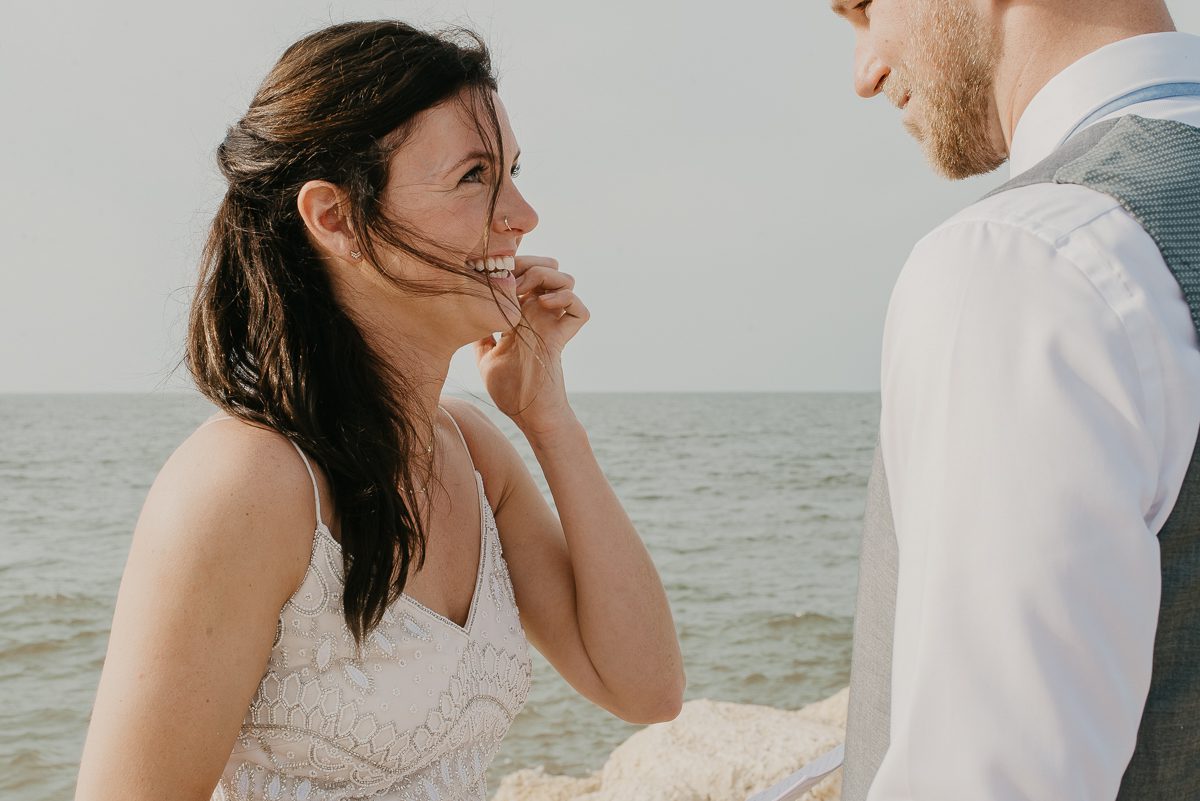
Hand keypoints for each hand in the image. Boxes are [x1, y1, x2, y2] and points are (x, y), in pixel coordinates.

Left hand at [475, 256, 589, 434]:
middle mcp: (540, 315)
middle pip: (548, 268)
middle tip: (510, 274)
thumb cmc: (508, 392)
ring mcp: (554, 325)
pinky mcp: (564, 338)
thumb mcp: (485, 358)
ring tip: (525, 289)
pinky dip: (565, 300)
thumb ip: (482, 338)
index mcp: (522, 315)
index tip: (493, 268)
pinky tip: (543, 305)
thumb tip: (467, 322)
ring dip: (546, 277)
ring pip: (567, 281)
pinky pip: (579, 309)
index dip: (513, 264)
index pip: (524, 275)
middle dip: (529, 263)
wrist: (528, 415)